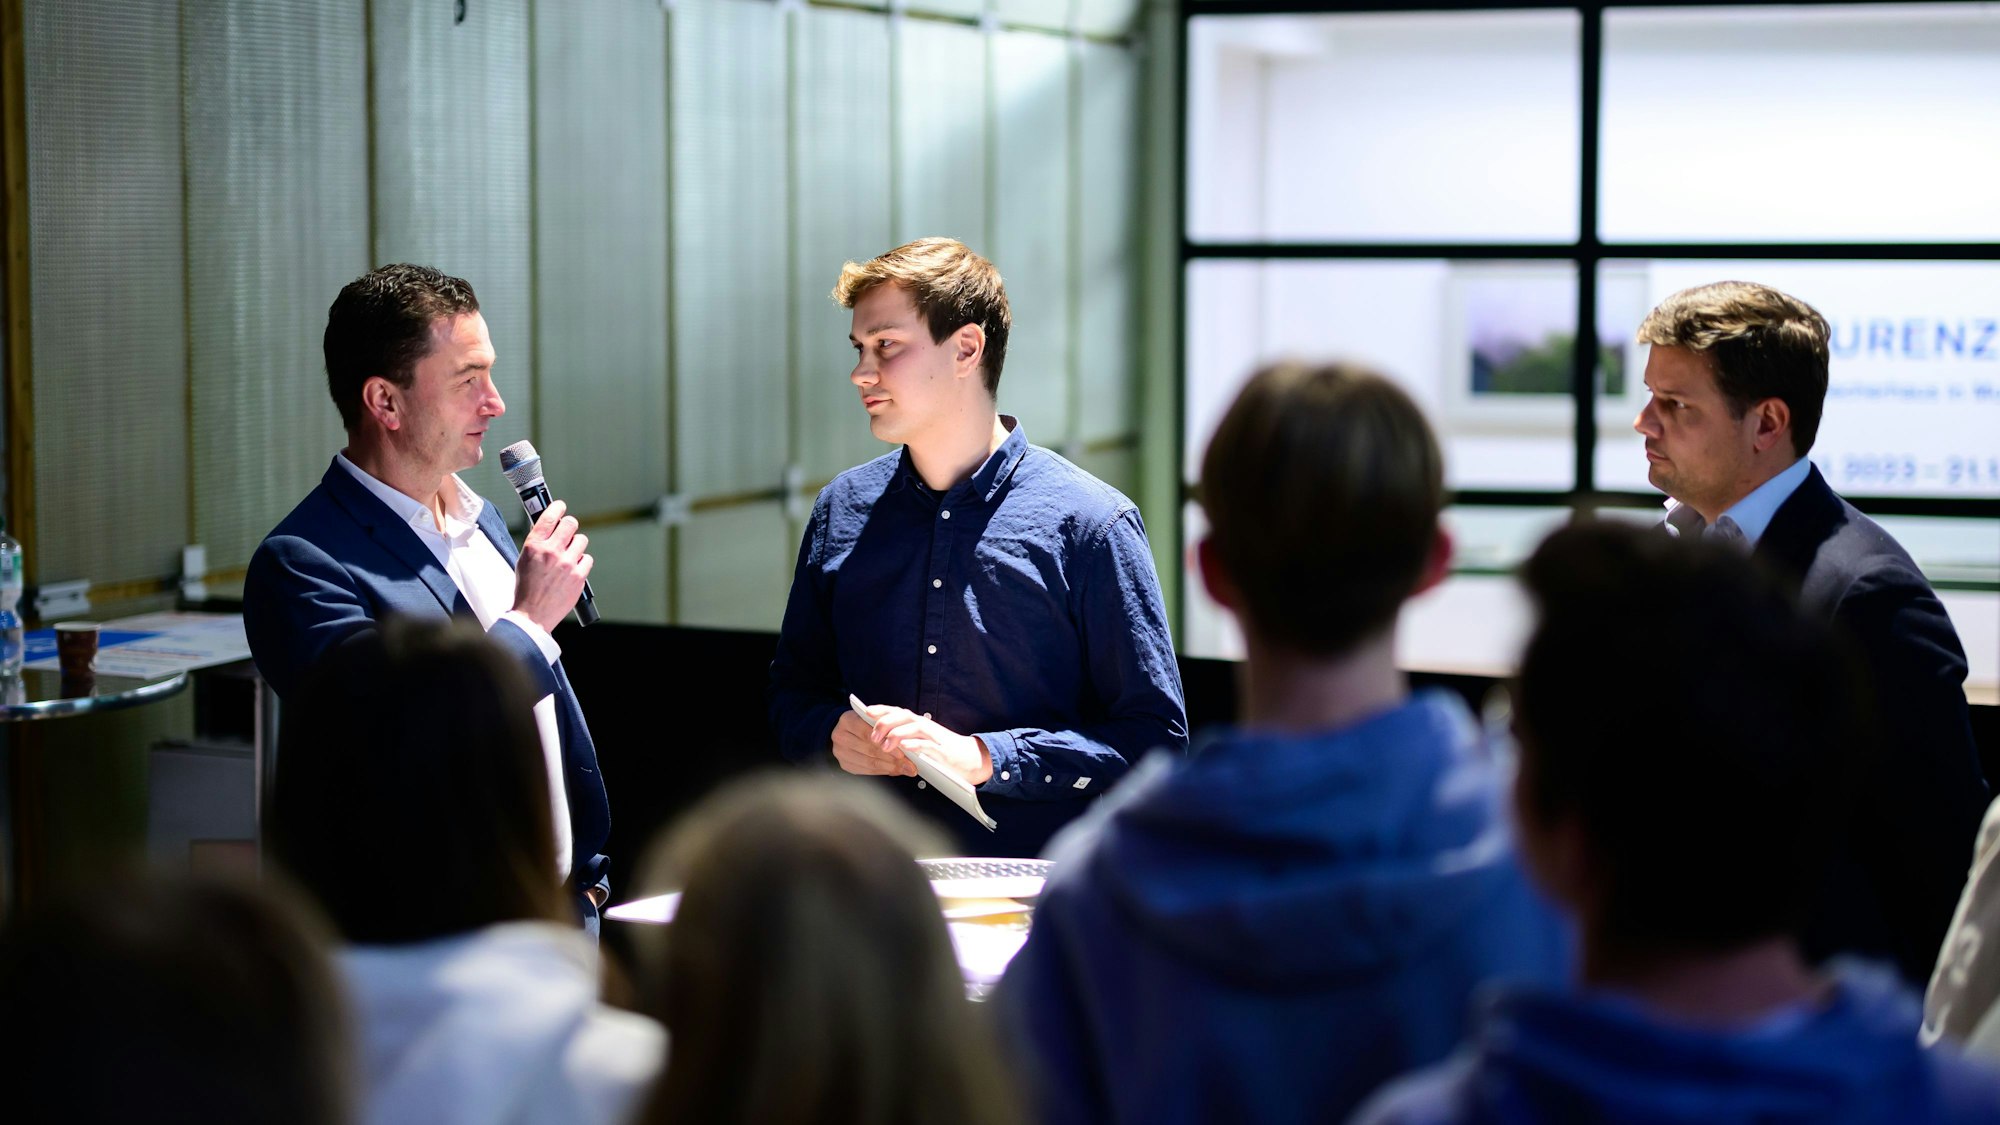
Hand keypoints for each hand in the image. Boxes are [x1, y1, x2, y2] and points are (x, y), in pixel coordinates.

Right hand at [513, 499, 593, 632]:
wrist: (532, 615)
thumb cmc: (526, 589)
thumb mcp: (523, 560)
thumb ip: (537, 543)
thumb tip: (549, 528)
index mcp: (534, 546)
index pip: (550, 516)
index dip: (557, 508)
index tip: (560, 507)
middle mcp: (552, 551)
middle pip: (571, 523)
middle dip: (569, 526)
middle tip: (567, 532)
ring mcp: (567, 564)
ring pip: (581, 540)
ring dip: (576, 545)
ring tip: (568, 556)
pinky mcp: (579, 576)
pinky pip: (587, 559)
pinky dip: (582, 562)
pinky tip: (573, 569)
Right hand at [831, 709, 915, 776]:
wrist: (848, 729)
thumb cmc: (865, 722)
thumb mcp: (874, 718)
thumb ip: (887, 727)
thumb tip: (905, 743)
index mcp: (847, 720)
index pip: (868, 733)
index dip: (887, 742)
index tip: (903, 750)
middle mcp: (840, 737)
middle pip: (870, 750)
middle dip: (892, 758)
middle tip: (909, 764)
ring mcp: (841, 752)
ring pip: (869, 763)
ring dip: (890, 767)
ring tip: (905, 768)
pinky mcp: (845, 764)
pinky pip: (867, 770)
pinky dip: (883, 771)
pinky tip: (894, 770)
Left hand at [867, 707, 993, 786]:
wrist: (971, 758)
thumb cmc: (943, 751)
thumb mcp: (921, 741)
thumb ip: (906, 737)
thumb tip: (882, 736)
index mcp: (919, 724)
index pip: (898, 712)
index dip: (883, 710)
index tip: (866, 710)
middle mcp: (926, 727)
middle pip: (904, 716)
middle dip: (886, 723)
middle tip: (873, 736)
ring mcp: (935, 737)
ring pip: (915, 728)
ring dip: (897, 734)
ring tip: (884, 744)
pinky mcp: (942, 751)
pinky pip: (928, 745)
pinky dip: (915, 745)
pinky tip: (904, 748)